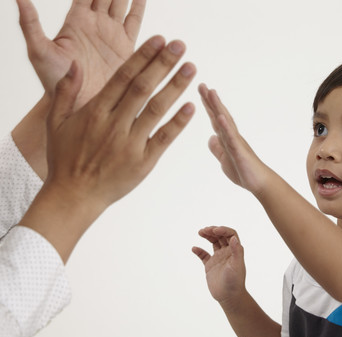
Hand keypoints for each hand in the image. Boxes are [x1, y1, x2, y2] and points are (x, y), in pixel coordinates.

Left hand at [16, 0, 145, 107]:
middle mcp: (96, 24)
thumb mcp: (39, 50)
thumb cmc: (55, 81)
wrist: (79, 104)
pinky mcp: (127, 48)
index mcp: (77, 21)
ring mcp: (112, 35)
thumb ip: (30, 23)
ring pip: (122, 4)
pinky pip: (135, 24)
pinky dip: (139, 9)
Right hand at [46, 35, 195, 206]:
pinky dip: (177, 123)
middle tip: (181, 46)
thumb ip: (65, 92)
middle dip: (163, 64)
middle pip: (143, 88)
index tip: (159, 40)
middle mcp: (114, 124)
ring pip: (156, 110)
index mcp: (95, 111)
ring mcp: (130, 144)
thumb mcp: (55, 122)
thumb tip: (75, 64)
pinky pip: (163, 139)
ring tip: (191, 69)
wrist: (73, 196)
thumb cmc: (65, 159)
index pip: (123, 77)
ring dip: (175, 87)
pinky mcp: (143, 163)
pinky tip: (191, 107)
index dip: (143, 57)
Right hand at [193, 226, 246, 303]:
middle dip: (213, 231)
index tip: (214, 230)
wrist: (229, 297)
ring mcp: (218, 259)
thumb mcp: (237, 265)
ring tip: (200, 232)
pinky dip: (199, 251)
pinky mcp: (210, 266)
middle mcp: (227, 253)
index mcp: (234, 251)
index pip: (230, 234)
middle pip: (221, 236)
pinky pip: (204, 255)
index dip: (223, 230)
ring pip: (213, 243)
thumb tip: (234, 237)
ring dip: (207, 236)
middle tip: (204, 230)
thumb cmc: (235, 282)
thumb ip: (236, 251)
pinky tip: (194, 248)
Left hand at [198, 84, 270, 195]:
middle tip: (202, 84)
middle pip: (220, 114)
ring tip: (211, 93)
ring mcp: (236, 142)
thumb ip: (218, 148)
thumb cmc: (244, 171)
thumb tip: (211, 138)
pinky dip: (225, 127)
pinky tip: (220, 117)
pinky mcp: (240, 151)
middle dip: (211, 100)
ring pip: (226, 122)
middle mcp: (232, 136)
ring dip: (218, 107)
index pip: (215, 118)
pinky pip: (231, 138)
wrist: (260, 183)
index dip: (208, 105)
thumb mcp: (224, 160)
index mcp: (227, 138)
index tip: (201, 90)